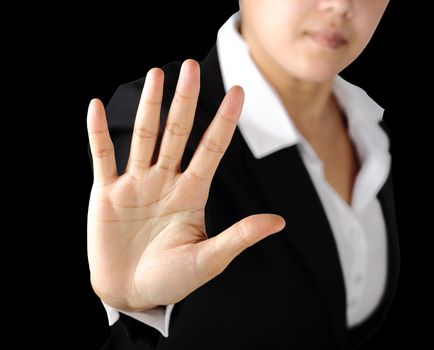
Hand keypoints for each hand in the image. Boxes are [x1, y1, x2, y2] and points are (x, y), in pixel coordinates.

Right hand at [87, 60, 284, 310]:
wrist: (131, 294)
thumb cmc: (172, 280)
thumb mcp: (209, 260)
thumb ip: (239, 237)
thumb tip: (279, 221)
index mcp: (192, 193)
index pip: (212, 148)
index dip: (224, 121)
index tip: (238, 91)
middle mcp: (166, 181)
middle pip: (178, 132)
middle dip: (185, 100)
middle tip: (191, 67)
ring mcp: (136, 184)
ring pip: (144, 136)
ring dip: (149, 106)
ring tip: (156, 75)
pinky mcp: (107, 193)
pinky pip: (102, 156)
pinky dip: (98, 133)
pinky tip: (95, 106)